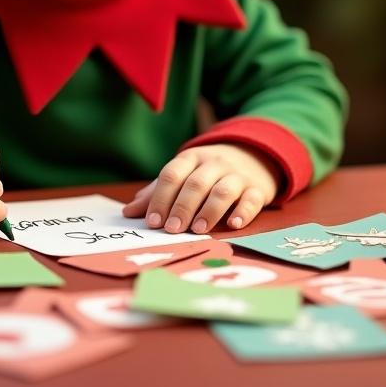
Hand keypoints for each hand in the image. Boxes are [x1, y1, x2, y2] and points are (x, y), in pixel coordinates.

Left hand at [121, 143, 279, 233]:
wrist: (251, 156)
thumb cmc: (208, 172)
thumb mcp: (183, 174)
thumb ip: (157, 192)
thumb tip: (128, 212)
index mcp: (191, 159)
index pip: (172, 174)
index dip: (161, 198)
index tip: (153, 221)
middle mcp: (214, 164)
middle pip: (196, 183)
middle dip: (182, 207)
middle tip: (172, 229)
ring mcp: (237, 175)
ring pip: (223, 190)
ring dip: (209, 211)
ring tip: (198, 230)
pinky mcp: (257, 189)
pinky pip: (251, 199)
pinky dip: (243, 212)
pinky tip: (234, 224)